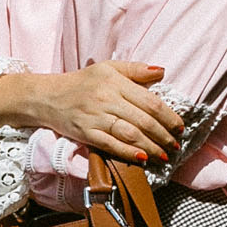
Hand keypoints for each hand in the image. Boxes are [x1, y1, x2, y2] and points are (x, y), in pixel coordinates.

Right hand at [41, 60, 182, 165]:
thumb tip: (162, 72)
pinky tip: (142, 158)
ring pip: (130, 134)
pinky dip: (129, 152)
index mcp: (115, 82)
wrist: (47, 96)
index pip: (150, 101)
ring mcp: (96, 117)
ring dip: (151, 147)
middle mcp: (107, 99)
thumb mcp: (108, 68)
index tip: (180, 127)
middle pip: (143, 120)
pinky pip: (111, 144)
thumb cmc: (81, 82)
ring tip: (164, 155)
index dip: (169, 116)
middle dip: (164, 135)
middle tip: (176, 145)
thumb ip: (136, 69)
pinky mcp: (86, 133)